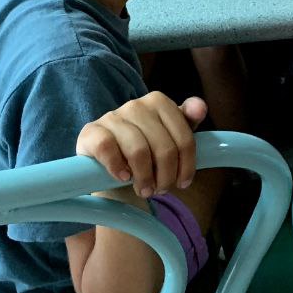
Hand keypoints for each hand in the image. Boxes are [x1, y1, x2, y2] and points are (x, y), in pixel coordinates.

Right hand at [76, 93, 206, 198]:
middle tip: (161, 190)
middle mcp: (136, 104)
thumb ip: (189, 122)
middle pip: (163, 147)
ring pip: (138, 151)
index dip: (187, 165)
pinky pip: (108, 149)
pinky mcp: (91, 132)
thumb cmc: (147, 150)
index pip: (183, 138)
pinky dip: (118, 167)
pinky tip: (123, 177)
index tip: (183, 182)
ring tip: (145, 190)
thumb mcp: (171, 137)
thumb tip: (201, 107)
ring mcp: (112, 116)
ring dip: (144, 178)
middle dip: (165, 176)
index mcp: (159, 102)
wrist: (111, 165)